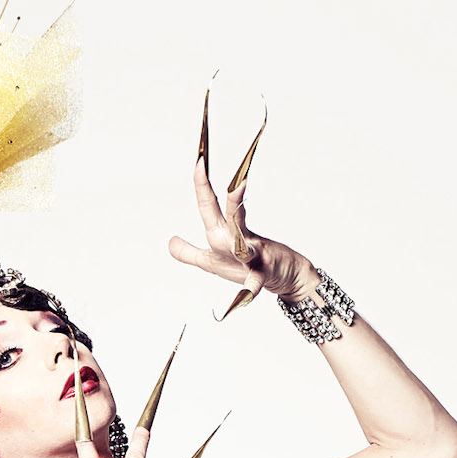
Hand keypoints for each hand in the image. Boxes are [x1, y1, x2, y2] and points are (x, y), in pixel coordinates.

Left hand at [170, 156, 316, 302]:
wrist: (286, 277)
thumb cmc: (250, 267)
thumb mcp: (213, 261)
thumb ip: (190, 253)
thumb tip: (170, 243)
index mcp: (221, 236)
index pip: (207, 206)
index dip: (200, 184)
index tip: (198, 160)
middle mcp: (235, 240)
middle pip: (216, 214)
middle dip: (205, 192)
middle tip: (200, 165)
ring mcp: (250, 255)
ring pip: (238, 239)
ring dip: (234, 221)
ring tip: (235, 196)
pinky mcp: (260, 274)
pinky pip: (253, 284)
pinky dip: (249, 291)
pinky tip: (244, 297)